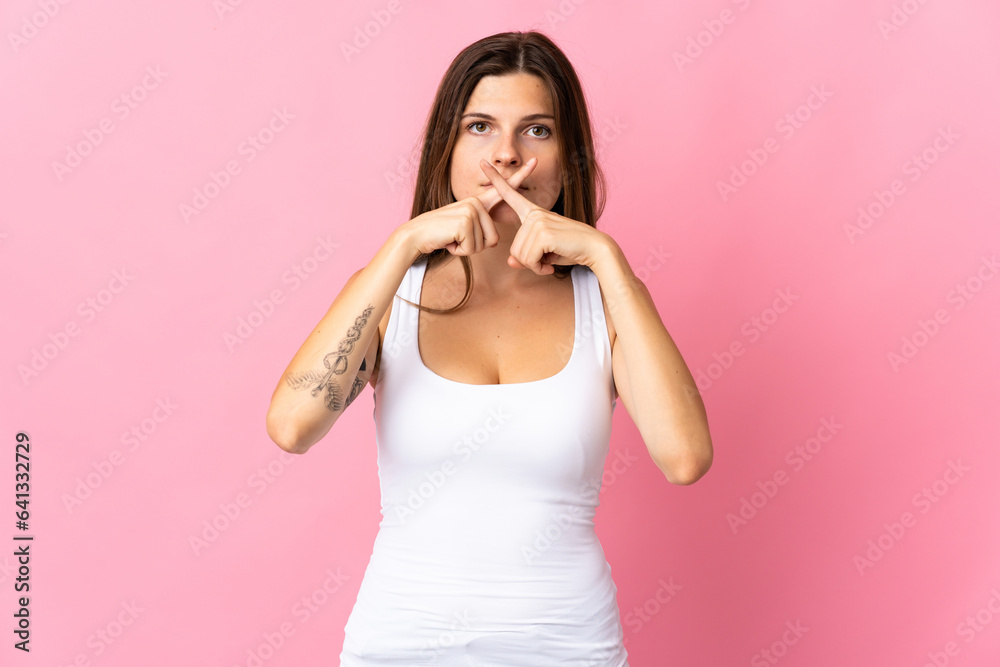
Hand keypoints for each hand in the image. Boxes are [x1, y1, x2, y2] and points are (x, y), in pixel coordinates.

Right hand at [400, 158, 538, 257]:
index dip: (520, 176)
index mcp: (478, 203)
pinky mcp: (465, 221)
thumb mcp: (464, 231)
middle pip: (492, 239)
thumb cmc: (440, 235)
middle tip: (455, 237)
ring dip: (465, 248)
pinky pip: (472, 249)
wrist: (416, 235)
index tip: (534, 162)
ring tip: (451, 237)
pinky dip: (459, 251)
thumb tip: (494, 241)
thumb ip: (480, 231)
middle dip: (474, 246)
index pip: (503, 190)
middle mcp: (476, 202)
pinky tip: (448, 240)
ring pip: (483, 245)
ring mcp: (471, 210)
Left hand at [479, 159, 607, 274]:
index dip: (496, 180)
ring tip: (550, 261)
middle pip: (514, 249)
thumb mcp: (543, 253)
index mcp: (533, 212)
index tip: (482, 163)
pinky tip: (551, 265)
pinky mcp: (543, 233)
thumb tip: (510, 262)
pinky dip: (539, 268)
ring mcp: (538, 221)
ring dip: (535, 266)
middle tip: (546, 261)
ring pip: (520, 256)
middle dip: (529, 262)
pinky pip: (529, 260)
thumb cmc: (570, 249)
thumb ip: (525, 256)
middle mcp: (534, 213)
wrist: (594, 248)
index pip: (510, 194)